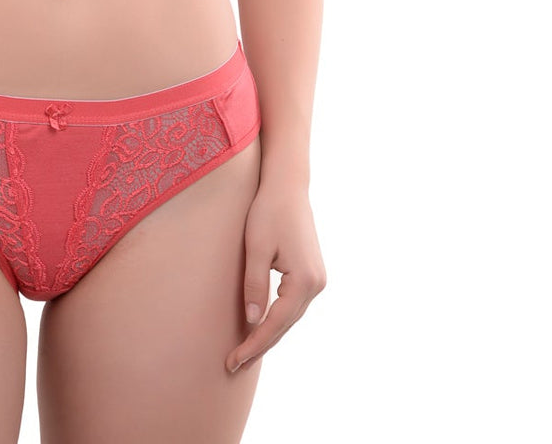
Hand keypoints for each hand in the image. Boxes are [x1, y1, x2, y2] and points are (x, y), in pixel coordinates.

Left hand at [226, 174, 325, 373]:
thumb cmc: (268, 212)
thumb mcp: (256, 248)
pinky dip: (277, 318)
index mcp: (304, 280)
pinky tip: (261, 326)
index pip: (276, 323)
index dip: (254, 344)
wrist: (287, 187)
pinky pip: (293, 304)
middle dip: (260, 344)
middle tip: (234, 364)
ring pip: (290, 316)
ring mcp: (317, 279)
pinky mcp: (311, 273)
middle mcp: (317, 284)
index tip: (233, 360)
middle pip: (286, 324)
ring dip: (269, 333)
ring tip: (244, 351)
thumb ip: (255, 285)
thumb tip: (252, 322)